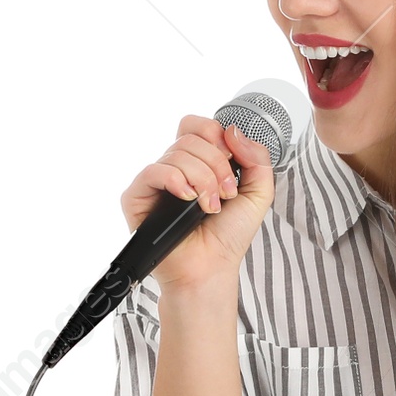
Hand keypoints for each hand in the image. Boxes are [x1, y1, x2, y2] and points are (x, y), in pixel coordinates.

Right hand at [119, 115, 276, 292]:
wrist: (211, 268)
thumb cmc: (228, 236)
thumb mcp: (258, 193)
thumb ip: (257, 158)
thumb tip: (233, 131)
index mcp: (198, 162)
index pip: (198, 127)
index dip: (217, 136)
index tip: (232, 161)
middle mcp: (174, 168)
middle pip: (191, 138)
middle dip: (217, 164)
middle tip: (226, 193)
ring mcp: (155, 182)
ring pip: (177, 153)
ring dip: (203, 179)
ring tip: (210, 206)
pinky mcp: (137, 196)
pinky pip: (154, 171)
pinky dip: (177, 181)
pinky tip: (188, 200)